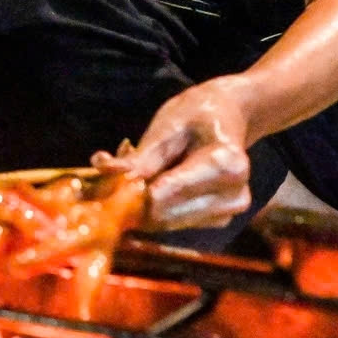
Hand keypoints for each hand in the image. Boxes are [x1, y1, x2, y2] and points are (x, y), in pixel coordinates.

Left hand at [93, 80, 253, 230]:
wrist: (228, 116)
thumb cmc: (197, 115)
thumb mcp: (167, 126)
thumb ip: (140, 157)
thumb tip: (103, 169)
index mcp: (227, 166)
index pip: (165, 195)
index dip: (129, 192)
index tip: (103, 180)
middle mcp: (233, 196)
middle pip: (164, 215)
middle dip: (132, 201)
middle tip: (110, 177)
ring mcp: (227, 213)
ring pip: (164, 223)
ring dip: (141, 205)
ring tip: (136, 173)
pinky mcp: (216, 221)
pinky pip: (172, 222)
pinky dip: (155, 206)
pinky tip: (154, 183)